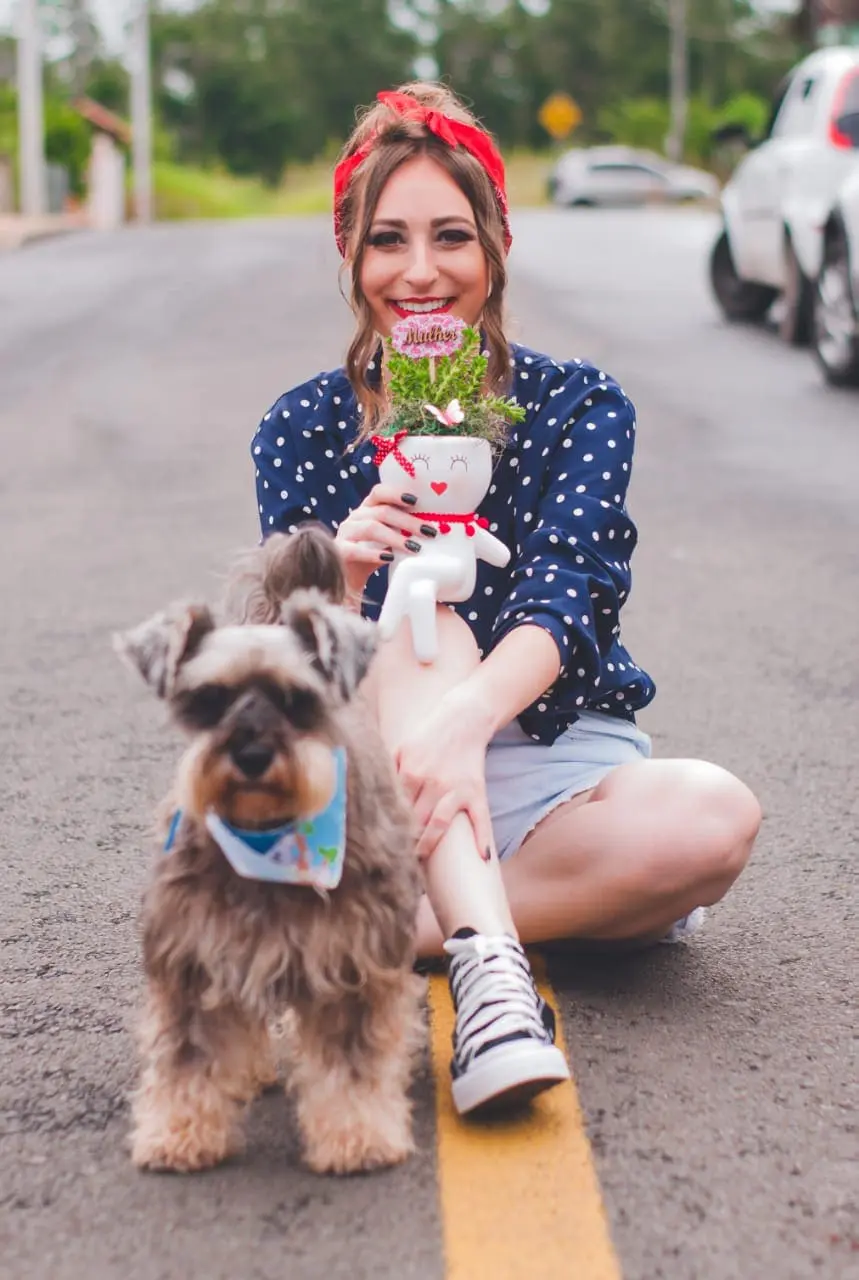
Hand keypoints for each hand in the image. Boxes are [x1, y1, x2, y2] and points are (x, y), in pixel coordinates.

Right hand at [334, 484, 435, 599]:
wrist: (348, 581)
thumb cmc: (372, 557)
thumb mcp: (389, 541)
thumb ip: (403, 532)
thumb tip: (432, 530)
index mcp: (367, 509)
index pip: (379, 492)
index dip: (396, 493)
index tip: (416, 500)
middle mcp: (355, 517)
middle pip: (382, 511)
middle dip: (408, 521)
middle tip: (429, 532)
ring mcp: (345, 533)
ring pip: (371, 528)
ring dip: (395, 537)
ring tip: (414, 548)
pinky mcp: (339, 551)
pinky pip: (355, 550)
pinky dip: (373, 554)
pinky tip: (389, 558)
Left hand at [393, 686, 494, 861]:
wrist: (464, 719)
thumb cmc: (429, 736)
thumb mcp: (402, 747)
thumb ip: (387, 769)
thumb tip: (369, 791)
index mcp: (411, 773)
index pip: (396, 808)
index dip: (388, 827)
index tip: (381, 844)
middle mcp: (433, 783)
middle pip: (414, 821)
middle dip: (405, 842)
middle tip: (395, 860)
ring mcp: (456, 789)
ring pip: (439, 825)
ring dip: (430, 845)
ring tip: (421, 860)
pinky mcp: (476, 791)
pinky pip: (480, 818)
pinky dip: (481, 838)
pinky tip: (481, 857)